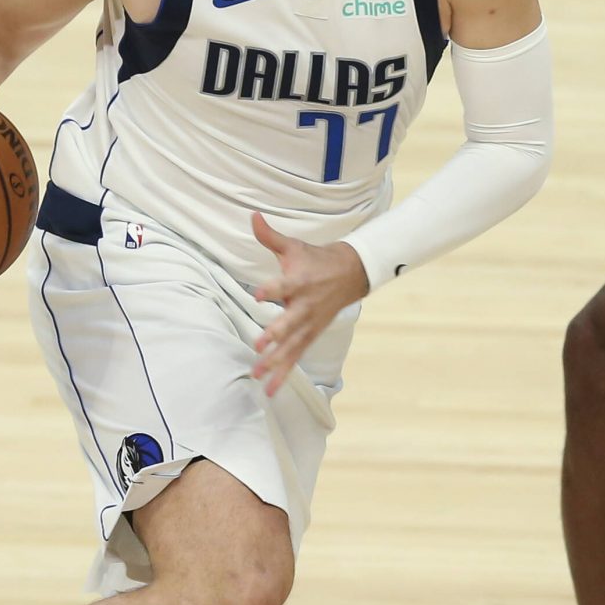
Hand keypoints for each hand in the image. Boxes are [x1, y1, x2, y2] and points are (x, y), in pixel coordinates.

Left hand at [249, 212, 371, 395]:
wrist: (352, 273)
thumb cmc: (316, 259)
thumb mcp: (294, 246)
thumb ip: (270, 236)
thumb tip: (252, 215)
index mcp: (299, 281)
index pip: (284, 285)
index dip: (271, 290)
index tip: (258, 295)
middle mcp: (304, 305)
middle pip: (289, 322)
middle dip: (275, 334)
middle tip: (259, 345)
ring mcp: (309, 324)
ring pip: (292, 345)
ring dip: (275, 362)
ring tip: (257, 376)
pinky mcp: (310, 335)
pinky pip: (296, 356)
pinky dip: (283, 373)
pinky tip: (270, 388)